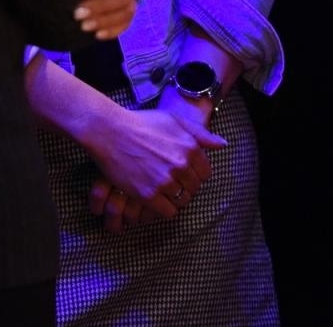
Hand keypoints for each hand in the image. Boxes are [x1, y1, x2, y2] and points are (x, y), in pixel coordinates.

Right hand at [84, 106, 225, 231]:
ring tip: (163, 189)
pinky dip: (164, 207)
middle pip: (194, 188)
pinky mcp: (148, 194)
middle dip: (185, 186)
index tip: (184, 173)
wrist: (110, 131)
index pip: (205, 174)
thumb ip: (201, 134)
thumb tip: (223, 145)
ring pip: (182, 200)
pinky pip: (168, 211)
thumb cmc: (142, 122)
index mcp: (190, 148)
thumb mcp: (175, 120)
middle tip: (171, 181)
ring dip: (175, 197)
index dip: (195, 174)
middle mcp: (181, 165)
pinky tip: (155, 198)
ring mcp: (165, 181)